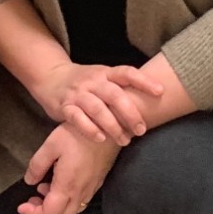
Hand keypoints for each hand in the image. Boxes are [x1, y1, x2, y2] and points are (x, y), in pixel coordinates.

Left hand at [18, 123, 118, 213]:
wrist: (108, 128)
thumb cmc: (77, 134)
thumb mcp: (51, 145)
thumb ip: (37, 165)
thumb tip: (29, 181)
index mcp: (67, 186)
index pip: (49, 213)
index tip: (21, 206)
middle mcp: (80, 192)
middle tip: (31, 201)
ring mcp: (91, 189)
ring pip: (72, 211)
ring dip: (55, 208)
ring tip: (43, 190)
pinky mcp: (97, 183)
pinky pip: (80, 202)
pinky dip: (66, 201)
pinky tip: (59, 184)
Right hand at [32, 60, 164, 144]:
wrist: (52, 78)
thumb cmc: (86, 84)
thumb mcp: (103, 78)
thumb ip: (122, 88)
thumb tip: (154, 102)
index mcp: (105, 73)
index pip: (127, 73)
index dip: (144, 81)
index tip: (160, 92)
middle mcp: (92, 81)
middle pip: (114, 95)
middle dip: (130, 114)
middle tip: (141, 130)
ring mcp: (78, 93)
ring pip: (97, 108)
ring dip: (113, 126)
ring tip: (124, 140)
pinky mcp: (64, 106)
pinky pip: (77, 118)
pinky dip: (90, 129)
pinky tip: (101, 139)